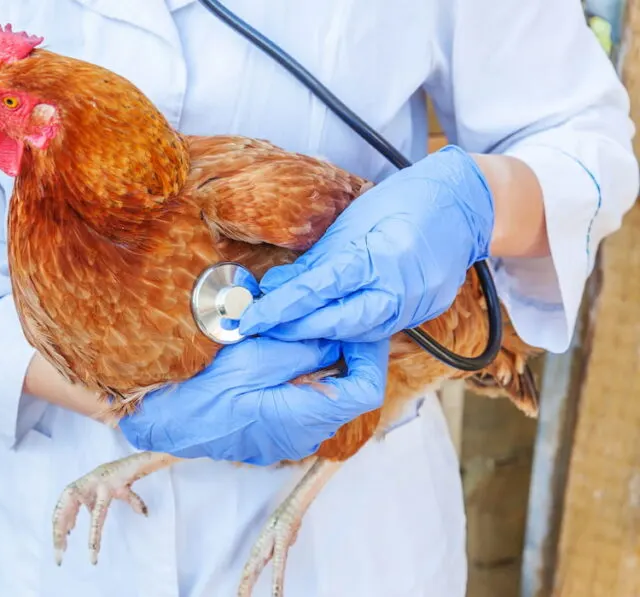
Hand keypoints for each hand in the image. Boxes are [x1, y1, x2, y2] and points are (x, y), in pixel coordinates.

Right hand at [117, 337, 387, 465]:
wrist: (165, 421)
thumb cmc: (204, 389)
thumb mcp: (257, 354)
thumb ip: (304, 347)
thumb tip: (335, 336)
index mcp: (307, 417)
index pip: (366, 389)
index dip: (370, 355)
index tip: (358, 327)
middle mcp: (304, 435)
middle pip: (345, 393)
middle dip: (343, 355)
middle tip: (328, 321)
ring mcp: (287, 440)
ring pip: (321, 399)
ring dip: (318, 367)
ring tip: (298, 334)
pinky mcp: (270, 437)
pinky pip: (298, 407)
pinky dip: (297, 381)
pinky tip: (276, 358)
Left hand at [238, 145, 494, 342]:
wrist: (463, 205)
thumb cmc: (403, 203)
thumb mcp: (351, 223)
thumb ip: (314, 262)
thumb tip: (275, 287)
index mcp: (378, 255)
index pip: (317, 290)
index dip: (279, 309)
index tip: (250, 320)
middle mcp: (399, 286)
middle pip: (337, 322)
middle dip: (295, 329)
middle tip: (262, 329)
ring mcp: (415, 305)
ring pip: (357, 333)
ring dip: (320, 334)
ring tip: (287, 329)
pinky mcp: (423, 314)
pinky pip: (378, 331)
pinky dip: (348, 331)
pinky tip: (326, 327)